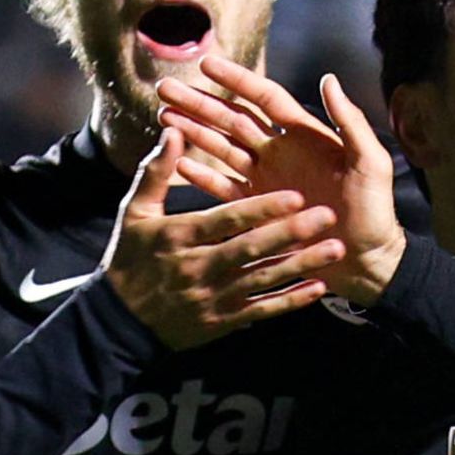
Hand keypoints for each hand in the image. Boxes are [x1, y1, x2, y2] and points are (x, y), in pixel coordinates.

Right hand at [103, 129, 344, 348]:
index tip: (293, 194)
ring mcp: (212, 298)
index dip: (260, 208)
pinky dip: (290, 301)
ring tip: (335, 250)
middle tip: (327, 215)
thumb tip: (173, 131)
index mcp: (178, 236)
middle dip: (291, 232)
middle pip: (251, 249)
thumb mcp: (134, 212)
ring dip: (302, 265)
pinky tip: (318, 288)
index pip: (225, 220)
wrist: (118, 323)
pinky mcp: (222, 322)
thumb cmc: (128, 258)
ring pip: (263, 280)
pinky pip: (261, 311)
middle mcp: (198, 269)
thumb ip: (156, 171)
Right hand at [156, 54, 406, 304]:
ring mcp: (267, 181)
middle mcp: (280, 154)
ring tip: (164, 117)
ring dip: (194, 133)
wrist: (369, 261)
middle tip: (165, 88)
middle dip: (199, 103)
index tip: (205, 64)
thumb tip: (329, 79)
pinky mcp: (259, 211)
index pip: (264, 98)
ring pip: (222, 149)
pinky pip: (225, 190)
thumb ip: (350, 122)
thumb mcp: (371, 163)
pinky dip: (202, 176)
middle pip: (233, 120)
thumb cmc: (375, 211)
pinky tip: (178, 163)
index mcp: (305, 136)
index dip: (236, 80)